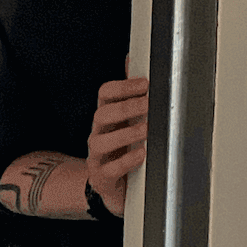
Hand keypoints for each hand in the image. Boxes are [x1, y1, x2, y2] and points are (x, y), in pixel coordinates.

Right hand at [87, 75, 148, 216]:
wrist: (109, 186)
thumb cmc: (120, 150)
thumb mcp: (125, 121)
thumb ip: (129, 93)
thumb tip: (131, 60)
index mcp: (105, 117)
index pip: (105, 94)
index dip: (123, 87)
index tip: (144, 84)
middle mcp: (98, 134)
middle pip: (102, 115)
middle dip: (127, 108)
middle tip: (149, 104)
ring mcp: (97, 156)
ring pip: (102, 142)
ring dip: (126, 134)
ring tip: (146, 130)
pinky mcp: (102, 178)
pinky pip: (110, 169)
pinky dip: (126, 162)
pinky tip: (141, 155)